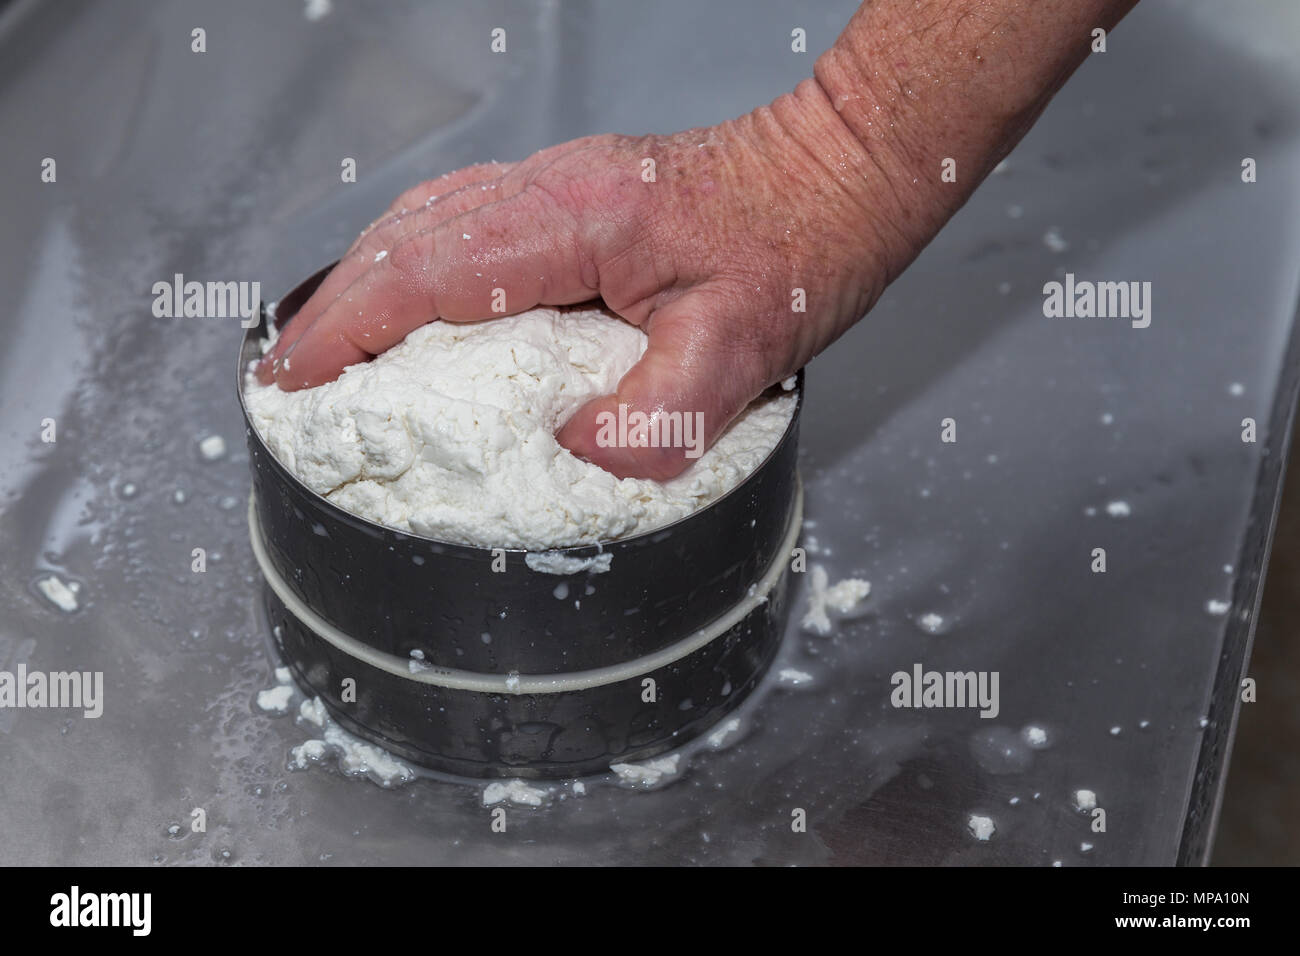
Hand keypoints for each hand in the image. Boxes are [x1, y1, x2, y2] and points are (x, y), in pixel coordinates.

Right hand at [256, 80, 902, 478]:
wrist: (836, 178)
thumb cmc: (796, 250)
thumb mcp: (742, 349)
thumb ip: (658, 416)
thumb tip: (577, 457)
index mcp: (570, 222)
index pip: (421, 275)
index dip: (344, 332)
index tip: (292, 383)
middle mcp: (547, 190)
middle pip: (401, 241)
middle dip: (333, 313)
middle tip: (290, 382)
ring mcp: (555, 184)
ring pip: (424, 223)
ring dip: (365, 283)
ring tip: (332, 349)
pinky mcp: (569, 194)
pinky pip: (462, 219)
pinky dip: (414, 262)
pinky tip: (414, 299)